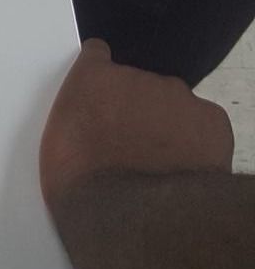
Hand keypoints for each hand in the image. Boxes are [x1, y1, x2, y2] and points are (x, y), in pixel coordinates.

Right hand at [40, 39, 232, 211]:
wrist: (128, 214)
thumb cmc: (82, 183)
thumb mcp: (57, 143)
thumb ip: (79, 121)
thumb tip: (94, 133)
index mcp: (91, 77)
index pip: (98, 54)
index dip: (104, 82)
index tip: (105, 101)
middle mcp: (134, 76)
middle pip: (140, 86)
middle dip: (137, 110)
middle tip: (131, 147)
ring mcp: (176, 96)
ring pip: (173, 106)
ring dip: (167, 126)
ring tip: (159, 164)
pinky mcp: (211, 120)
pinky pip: (206, 124)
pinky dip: (199, 142)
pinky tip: (185, 167)